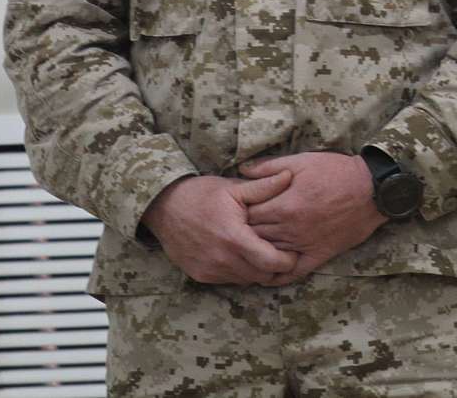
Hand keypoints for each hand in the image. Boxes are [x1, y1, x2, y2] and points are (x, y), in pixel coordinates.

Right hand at [140, 172, 297, 284]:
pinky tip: (238, 254)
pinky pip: (228, 280)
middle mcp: (222, 259)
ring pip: (246, 280)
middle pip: (262, 276)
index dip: (287, 260)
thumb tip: (289, 175)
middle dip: (274, 267)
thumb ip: (263, 187)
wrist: (163, 206)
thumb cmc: (201, 194)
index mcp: (234, 238)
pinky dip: (237, 271)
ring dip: (255, 270)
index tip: (293, 250)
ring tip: (259, 251)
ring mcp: (209, 270)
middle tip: (280, 252)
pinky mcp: (200, 275)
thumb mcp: (233, 188)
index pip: (272, 263)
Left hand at [239, 152, 385, 286]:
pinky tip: (266, 275)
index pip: (247, 215)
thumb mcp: (300, 161)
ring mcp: (304, 244)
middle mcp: (290, 228)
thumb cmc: (335, 172)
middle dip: (241, 234)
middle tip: (231, 232)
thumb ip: (269, 167)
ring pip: (270, 255)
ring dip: (255, 254)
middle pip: (254, 236)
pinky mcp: (319, 254)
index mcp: (283, 205)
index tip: (231, 211)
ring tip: (242, 252)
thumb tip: (242, 170)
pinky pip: (294, 272)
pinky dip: (278, 275)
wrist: (370, 190)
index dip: (236, 213)